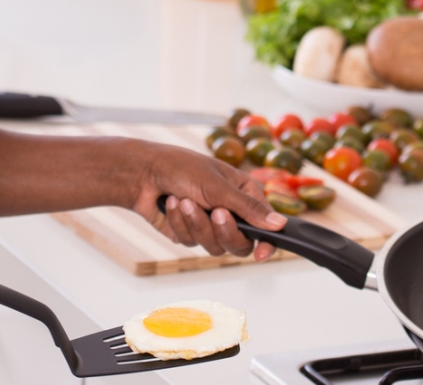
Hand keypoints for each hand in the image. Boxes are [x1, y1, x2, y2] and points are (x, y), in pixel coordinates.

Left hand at [130, 143, 285, 259]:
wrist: (143, 173)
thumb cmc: (182, 168)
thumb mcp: (218, 186)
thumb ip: (249, 208)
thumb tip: (280, 225)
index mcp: (245, 195)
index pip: (265, 227)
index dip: (267, 243)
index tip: (261, 254)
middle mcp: (231, 213)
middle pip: (239, 244)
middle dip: (223, 230)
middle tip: (214, 212)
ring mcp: (209, 226)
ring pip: (213, 246)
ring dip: (196, 223)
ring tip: (183, 200)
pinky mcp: (189, 234)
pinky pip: (190, 241)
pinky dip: (178, 222)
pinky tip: (171, 202)